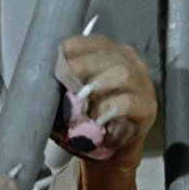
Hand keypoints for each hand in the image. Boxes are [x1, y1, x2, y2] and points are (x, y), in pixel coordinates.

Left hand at [57, 34, 156, 166]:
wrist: (110, 148)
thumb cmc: (88, 113)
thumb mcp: (74, 93)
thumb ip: (64, 81)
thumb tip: (41, 74)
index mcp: (111, 53)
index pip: (94, 41)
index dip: (77, 45)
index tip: (59, 52)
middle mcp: (130, 63)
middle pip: (109, 54)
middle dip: (85, 62)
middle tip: (65, 72)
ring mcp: (142, 84)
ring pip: (122, 73)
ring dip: (98, 83)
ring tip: (81, 96)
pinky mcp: (147, 107)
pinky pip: (129, 101)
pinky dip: (110, 106)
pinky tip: (97, 115)